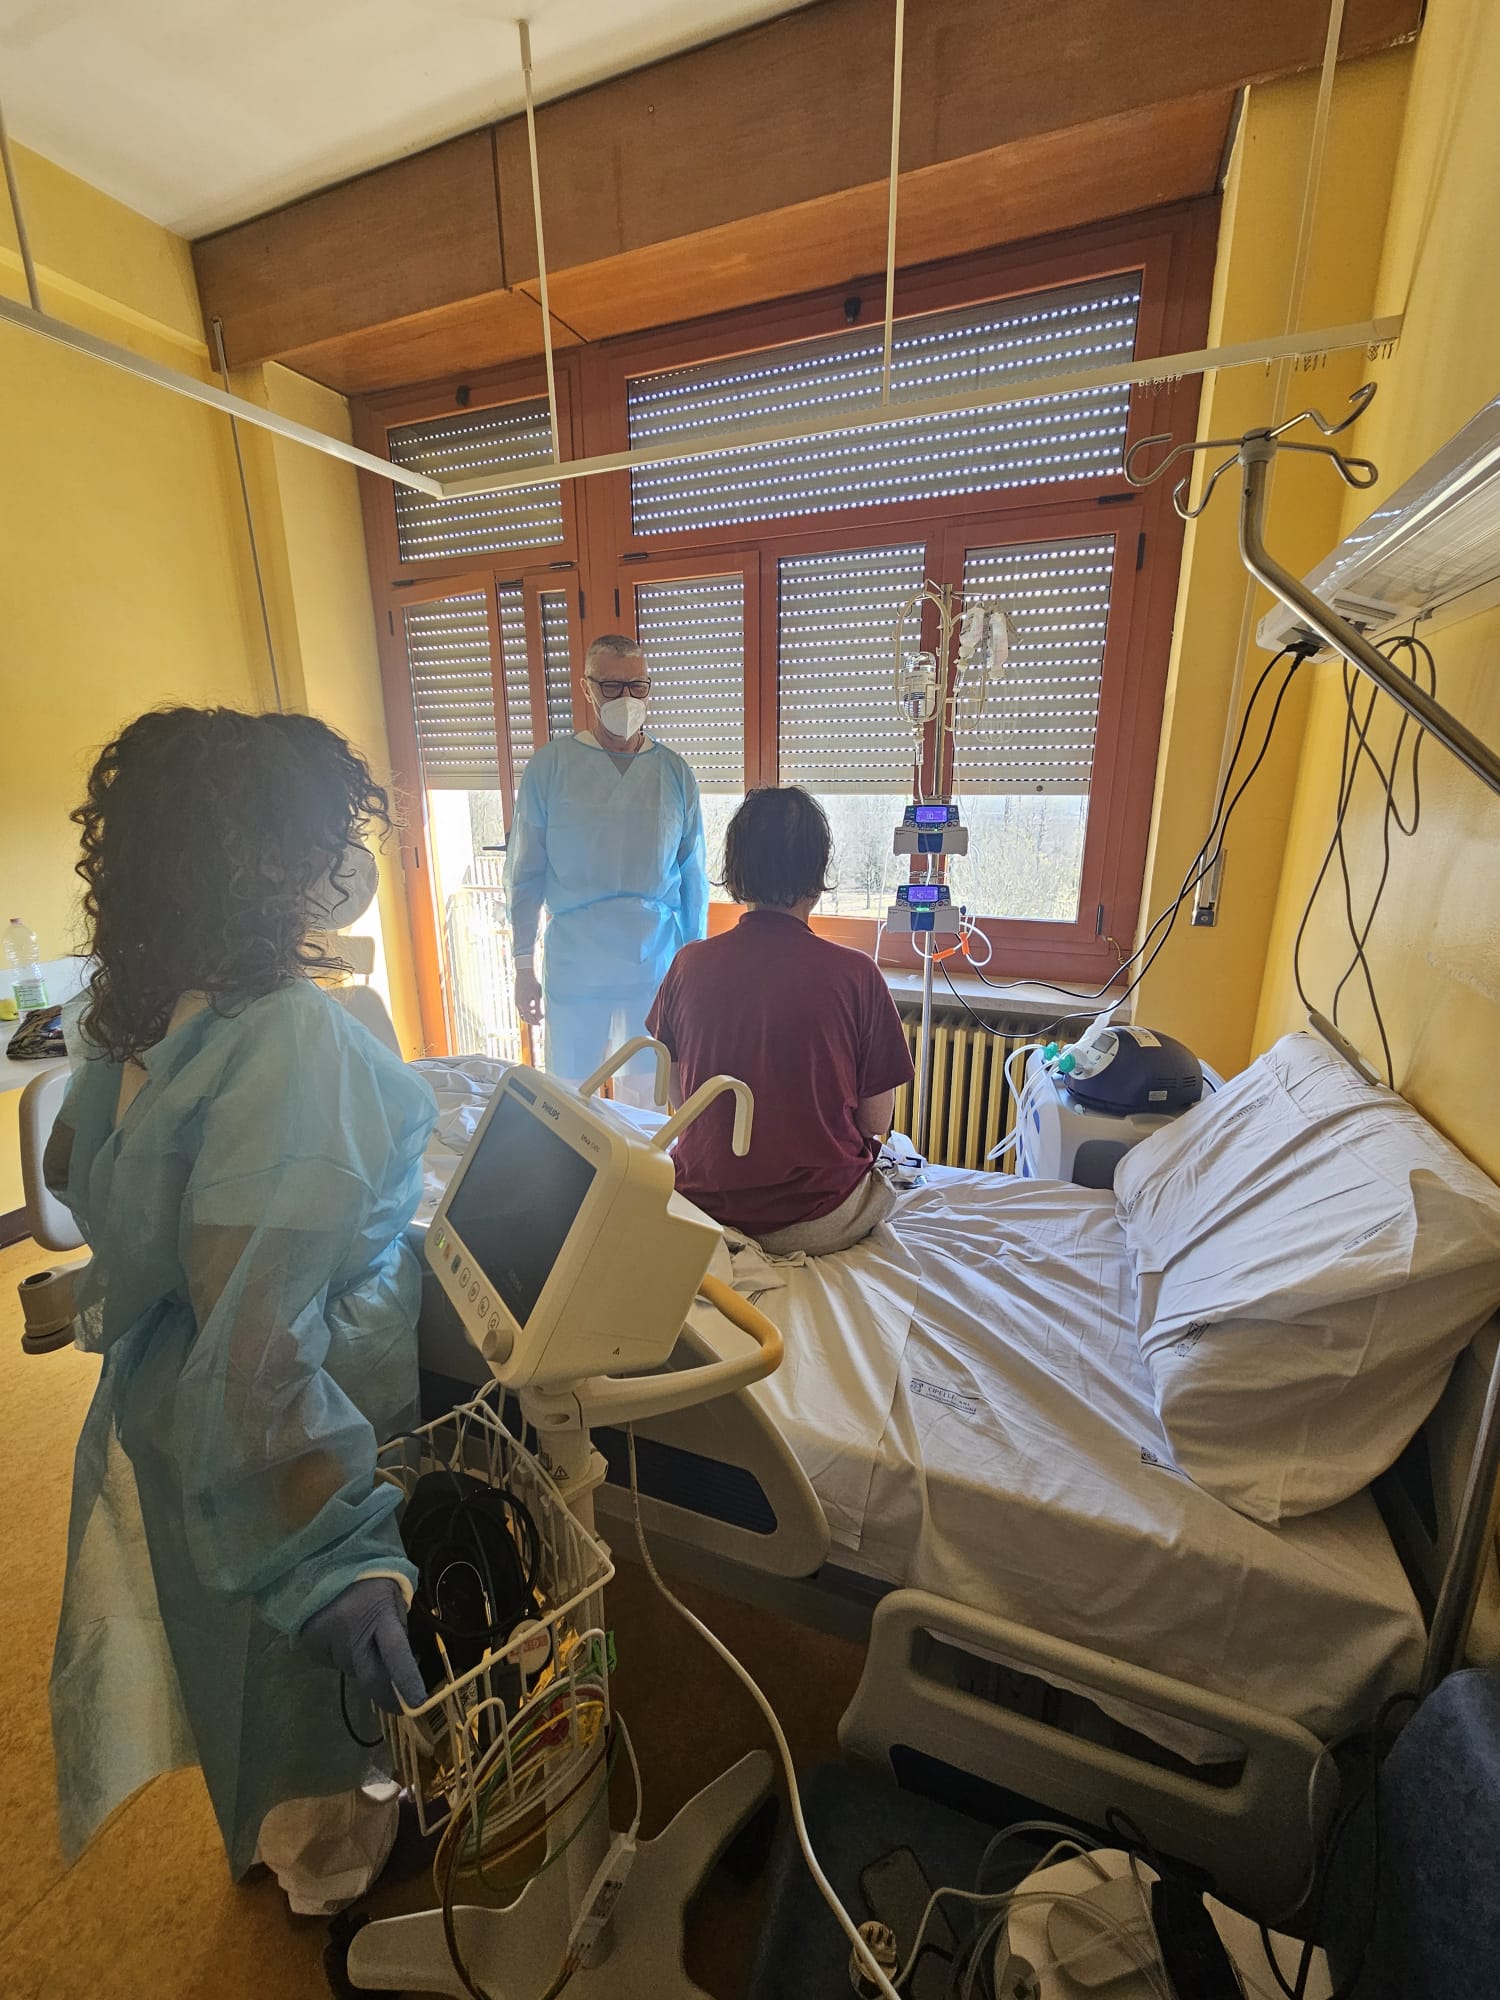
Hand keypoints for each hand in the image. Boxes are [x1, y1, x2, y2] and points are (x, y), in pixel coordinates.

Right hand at [300, 1577, 425, 1713]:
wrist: (325, 1563)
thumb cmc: (369, 1580)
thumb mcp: (393, 1599)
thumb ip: (397, 1632)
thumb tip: (401, 1668)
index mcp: (380, 1615)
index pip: (396, 1654)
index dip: (407, 1680)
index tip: (416, 1704)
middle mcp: (351, 1632)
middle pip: (371, 1677)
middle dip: (386, 1695)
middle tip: (397, 1704)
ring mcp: (328, 1640)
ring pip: (352, 1670)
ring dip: (361, 1665)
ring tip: (361, 1636)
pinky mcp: (311, 1645)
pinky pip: (333, 1664)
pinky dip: (342, 1657)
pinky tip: (342, 1635)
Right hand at [515, 967, 543, 1025]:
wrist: (524, 972)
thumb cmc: (533, 983)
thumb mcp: (538, 996)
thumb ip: (539, 1008)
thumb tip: (541, 1018)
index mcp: (524, 1005)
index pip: (529, 1019)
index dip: (535, 1023)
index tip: (541, 1024)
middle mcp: (518, 1004)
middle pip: (524, 1017)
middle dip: (532, 1020)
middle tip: (540, 1021)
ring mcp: (516, 1001)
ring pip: (522, 1013)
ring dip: (529, 1015)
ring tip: (537, 1013)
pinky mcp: (517, 998)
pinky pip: (521, 1007)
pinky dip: (527, 1009)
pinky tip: (533, 1005)